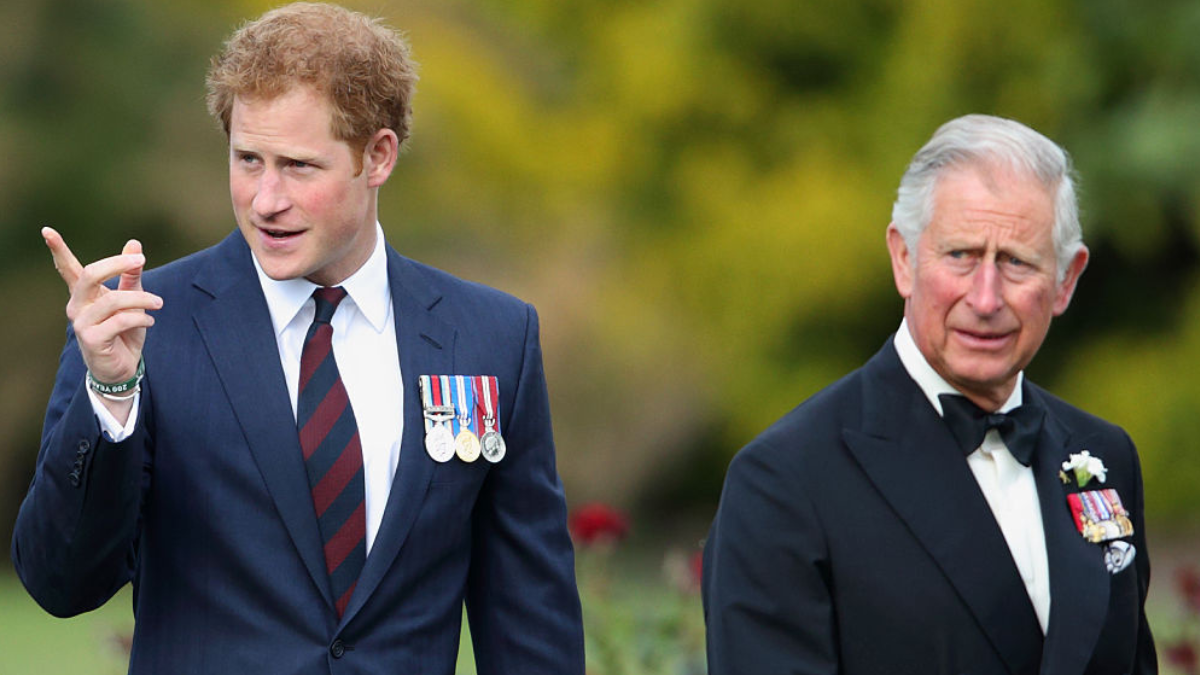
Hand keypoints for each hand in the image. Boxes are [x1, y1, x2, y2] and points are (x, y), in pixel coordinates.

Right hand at [43, 227, 162, 384]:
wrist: (122, 368)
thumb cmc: (125, 331)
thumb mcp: (132, 299)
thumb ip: (131, 274)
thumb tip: (134, 243)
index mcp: (84, 294)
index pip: (67, 268)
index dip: (57, 249)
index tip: (47, 229)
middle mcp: (77, 306)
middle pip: (90, 275)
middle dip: (117, 264)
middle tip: (141, 260)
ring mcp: (82, 323)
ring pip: (112, 300)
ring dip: (141, 298)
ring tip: (158, 303)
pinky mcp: (92, 339)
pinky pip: (119, 321)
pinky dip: (140, 318)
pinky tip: (150, 321)